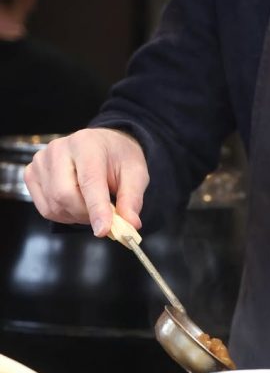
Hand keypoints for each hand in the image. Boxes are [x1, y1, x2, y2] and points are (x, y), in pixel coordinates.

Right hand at [24, 128, 147, 236]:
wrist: (102, 145)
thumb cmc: (117, 157)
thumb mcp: (136, 173)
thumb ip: (132, 199)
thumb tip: (130, 224)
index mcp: (87, 143)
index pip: (89, 180)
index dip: (97, 208)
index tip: (104, 230)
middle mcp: (59, 149)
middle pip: (65, 195)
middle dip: (87, 214)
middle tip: (104, 215)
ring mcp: (41, 161)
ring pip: (54, 206)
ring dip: (76, 216)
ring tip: (91, 204)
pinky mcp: (31, 174)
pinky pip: (46, 209)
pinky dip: (64, 215)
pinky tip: (76, 203)